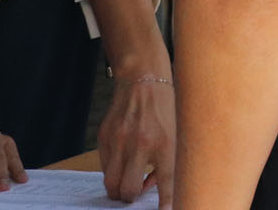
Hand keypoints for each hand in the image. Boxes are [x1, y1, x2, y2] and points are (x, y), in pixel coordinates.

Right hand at [98, 75, 175, 205]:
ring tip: (128, 179)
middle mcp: (140, 144)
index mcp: (164, 143)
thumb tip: (150, 189)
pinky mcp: (103, 138)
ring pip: (111, 184)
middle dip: (130, 198)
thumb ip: (166, 162)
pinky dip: (112, 170)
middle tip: (135, 194)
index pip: (167, 182)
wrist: (142, 80)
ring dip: (118, 188)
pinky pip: (104, 167)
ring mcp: (118, 141)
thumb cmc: (164, 108)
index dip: (166, 202)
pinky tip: (122, 161)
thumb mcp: (174, 134)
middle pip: (127, 191)